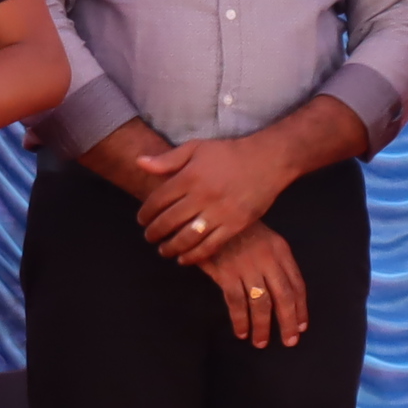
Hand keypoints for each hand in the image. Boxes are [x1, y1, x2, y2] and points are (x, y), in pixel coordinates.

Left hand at [132, 132, 294, 258]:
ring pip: (187, 237)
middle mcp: (202, 196)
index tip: (141, 220)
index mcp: (190, 176)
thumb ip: (168, 159)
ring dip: (170, 247)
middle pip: (169, 221)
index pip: (158, 200)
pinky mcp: (235, 225)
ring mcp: (219, 212)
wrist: (267, 160)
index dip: (146, 213)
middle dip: (154, 232)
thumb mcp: (197, 148)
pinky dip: (194, 256)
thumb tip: (139, 162)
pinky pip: (210, 246)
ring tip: (163, 250)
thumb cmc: (229, 153)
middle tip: (149, 237)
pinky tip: (184, 258)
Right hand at [195, 222, 307, 349]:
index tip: (301, 326)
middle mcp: (268, 259)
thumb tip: (282, 292)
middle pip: (284, 297)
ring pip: (261, 303)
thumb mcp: (263, 237)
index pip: (297, 284)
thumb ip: (274, 261)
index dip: (300, 308)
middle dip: (287, 322)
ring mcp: (248, 266)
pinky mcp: (227, 272)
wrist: (209, 212)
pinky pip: (237, 302)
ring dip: (262, 326)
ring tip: (260, 342)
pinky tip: (241, 332)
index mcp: (281, 250)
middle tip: (289, 342)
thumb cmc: (236, 227)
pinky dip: (240, 320)